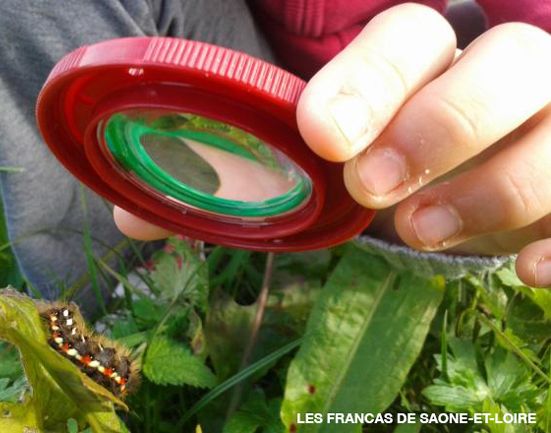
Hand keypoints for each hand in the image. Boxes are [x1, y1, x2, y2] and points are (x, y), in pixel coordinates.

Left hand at [296, 3, 550, 286]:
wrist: (464, 189)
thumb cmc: (392, 167)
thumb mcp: (343, 157)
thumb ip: (285, 165)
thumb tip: (185, 206)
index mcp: (436, 59)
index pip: (411, 37)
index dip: (370, 81)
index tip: (324, 136)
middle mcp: (510, 76)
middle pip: (508, 64)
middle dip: (439, 125)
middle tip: (373, 185)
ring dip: (493, 188)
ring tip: (424, 230)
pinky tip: (528, 270)